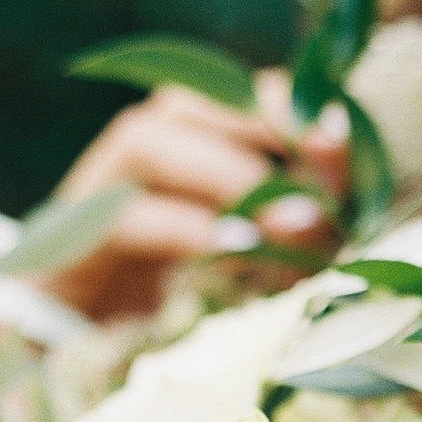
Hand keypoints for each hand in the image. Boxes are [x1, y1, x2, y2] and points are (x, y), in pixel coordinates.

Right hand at [47, 77, 348, 319]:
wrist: (81, 328)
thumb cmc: (176, 281)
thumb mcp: (249, 249)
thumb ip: (290, 224)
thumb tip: (342, 215)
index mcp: (185, 136)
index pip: (238, 94)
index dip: (290, 106)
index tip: (341, 135)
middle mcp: (142, 142)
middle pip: (196, 99)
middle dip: (266, 125)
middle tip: (327, 172)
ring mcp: (103, 183)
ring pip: (151, 142)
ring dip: (229, 176)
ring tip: (292, 220)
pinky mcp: (79, 234)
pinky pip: (128, 217)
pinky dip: (186, 228)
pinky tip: (235, 247)